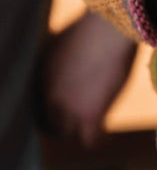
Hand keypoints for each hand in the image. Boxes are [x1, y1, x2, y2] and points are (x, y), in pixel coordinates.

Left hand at [38, 11, 136, 146]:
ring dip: (80, 134)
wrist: (108, 28)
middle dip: (62, 127)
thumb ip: (57, 62)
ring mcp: (68, 107)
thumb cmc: (92, 28)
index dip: (49, 112)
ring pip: (69, 135)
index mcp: (39, 77)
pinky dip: (98, 140)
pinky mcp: (90, 115)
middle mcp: (49, 96)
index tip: (61, 113)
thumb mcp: (64, 43)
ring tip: (92, 133)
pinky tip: (105, 137)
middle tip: (77, 126)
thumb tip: (63, 64)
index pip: (35, 108)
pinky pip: (90, 141)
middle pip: (50, 125)